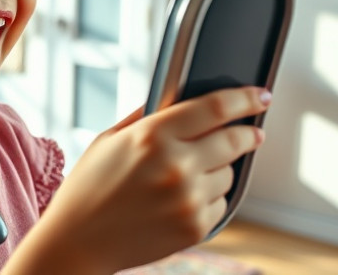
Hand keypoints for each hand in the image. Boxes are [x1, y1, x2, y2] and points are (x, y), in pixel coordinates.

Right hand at [12, 87, 267, 274]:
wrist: (78, 241)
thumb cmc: (89, 187)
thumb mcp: (109, 139)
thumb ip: (147, 116)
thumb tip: (181, 98)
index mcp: (152, 135)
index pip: (215, 108)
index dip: (244, 99)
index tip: (259, 96)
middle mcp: (175, 165)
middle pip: (233, 140)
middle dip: (248, 134)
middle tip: (252, 133)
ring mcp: (187, 199)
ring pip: (229, 174)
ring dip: (220, 169)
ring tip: (190, 175)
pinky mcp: (194, 228)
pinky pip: (220, 204)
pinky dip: (208, 199)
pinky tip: (181, 200)